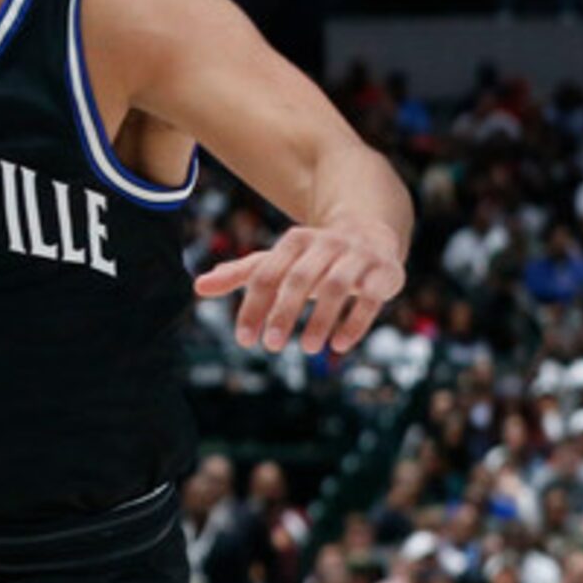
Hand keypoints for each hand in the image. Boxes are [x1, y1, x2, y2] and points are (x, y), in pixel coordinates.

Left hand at [195, 223, 405, 355]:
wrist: (371, 234)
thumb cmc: (313, 257)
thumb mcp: (278, 261)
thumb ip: (242, 274)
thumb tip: (198, 286)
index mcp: (294, 241)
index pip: (266, 274)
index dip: (253, 307)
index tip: (244, 341)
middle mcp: (326, 244)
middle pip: (300, 279)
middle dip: (284, 313)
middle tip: (272, 346)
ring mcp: (357, 256)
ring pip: (338, 287)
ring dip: (321, 319)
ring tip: (308, 348)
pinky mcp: (384, 271)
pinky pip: (371, 297)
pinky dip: (355, 323)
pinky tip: (339, 346)